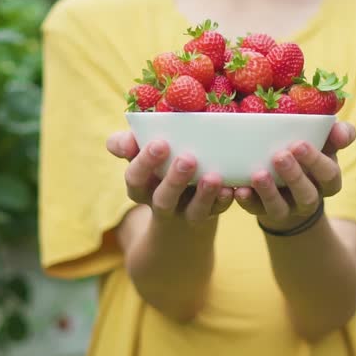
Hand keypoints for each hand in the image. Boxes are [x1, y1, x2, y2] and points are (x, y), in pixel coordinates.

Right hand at [107, 131, 233, 224]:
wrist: (179, 206)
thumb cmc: (157, 166)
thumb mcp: (140, 155)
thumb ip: (127, 143)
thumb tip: (126, 141)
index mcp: (141, 187)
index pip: (135, 178)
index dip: (144, 162)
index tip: (159, 143)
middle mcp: (162, 203)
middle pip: (163, 199)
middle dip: (174, 180)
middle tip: (187, 158)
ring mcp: (186, 213)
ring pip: (193, 211)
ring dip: (203, 194)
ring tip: (213, 177)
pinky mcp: (209, 215)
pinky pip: (217, 212)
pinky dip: (223, 201)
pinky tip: (229, 189)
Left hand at [234, 122, 355, 230]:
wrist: (289, 183)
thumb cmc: (308, 156)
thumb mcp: (325, 144)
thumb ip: (337, 135)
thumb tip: (340, 131)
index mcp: (328, 181)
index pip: (329, 175)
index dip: (316, 161)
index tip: (299, 143)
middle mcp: (309, 199)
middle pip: (307, 195)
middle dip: (294, 176)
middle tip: (279, 156)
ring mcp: (286, 209)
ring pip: (280, 208)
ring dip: (269, 192)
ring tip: (258, 175)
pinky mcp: (262, 211)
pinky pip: (255, 210)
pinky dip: (247, 200)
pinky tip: (240, 189)